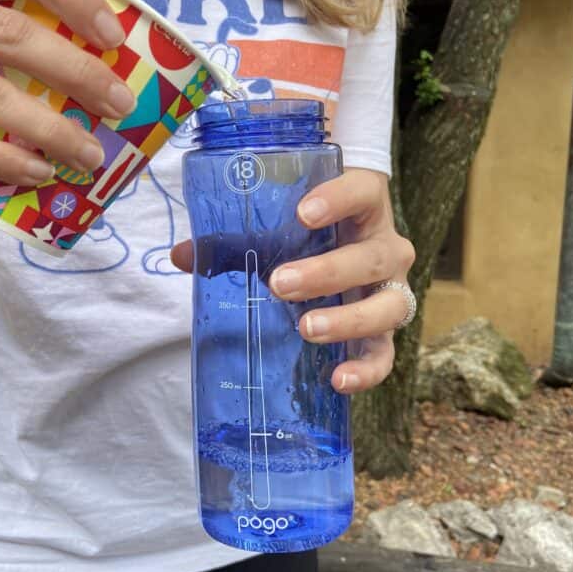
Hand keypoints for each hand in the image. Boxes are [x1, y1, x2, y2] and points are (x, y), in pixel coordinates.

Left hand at [171, 168, 415, 393]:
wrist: (346, 248)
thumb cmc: (309, 233)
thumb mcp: (278, 227)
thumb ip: (234, 239)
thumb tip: (181, 255)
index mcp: (364, 209)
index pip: (364, 193)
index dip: (340, 200)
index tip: (303, 213)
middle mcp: (386, 248)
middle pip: (371, 258)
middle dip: (326, 272)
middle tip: (279, 284)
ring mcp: (391, 291)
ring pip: (387, 306)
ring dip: (348, 319)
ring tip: (306, 327)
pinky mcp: (385, 331)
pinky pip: (385, 355)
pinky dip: (367, 370)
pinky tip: (338, 378)